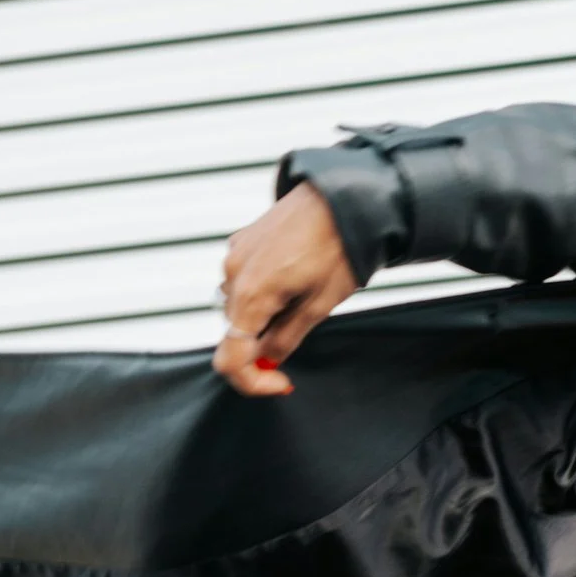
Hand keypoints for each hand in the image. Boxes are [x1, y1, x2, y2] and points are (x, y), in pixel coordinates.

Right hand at [213, 181, 359, 394]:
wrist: (346, 195)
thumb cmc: (340, 246)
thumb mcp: (320, 304)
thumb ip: (286, 338)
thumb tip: (266, 362)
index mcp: (250, 294)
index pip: (229, 360)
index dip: (252, 381)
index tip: (281, 381)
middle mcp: (232, 273)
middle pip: (235, 331)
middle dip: (263, 341)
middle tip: (304, 325)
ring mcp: (235, 253)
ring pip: (240, 305)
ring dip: (264, 312)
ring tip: (304, 292)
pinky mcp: (243, 239)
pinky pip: (244, 278)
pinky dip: (263, 289)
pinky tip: (294, 274)